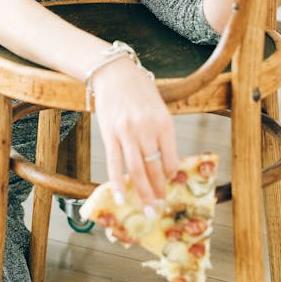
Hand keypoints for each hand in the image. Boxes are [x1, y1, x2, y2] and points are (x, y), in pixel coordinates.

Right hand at [92, 57, 178, 207]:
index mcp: (163, 122)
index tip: (170, 186)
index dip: (171, 176)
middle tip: (159, 208)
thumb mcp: (158, 106)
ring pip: (137, 170)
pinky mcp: (109, 134)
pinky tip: (121, 197)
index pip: (171, 159)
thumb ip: (162, 132)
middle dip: (158, 192)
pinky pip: (114, 163)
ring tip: (146, 209)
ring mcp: (127, 132)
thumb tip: (164, 161)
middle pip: (154, 168)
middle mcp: (146, 129)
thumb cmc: (138, 88)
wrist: (113, 71)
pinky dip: (118, 183)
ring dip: (143, 193)